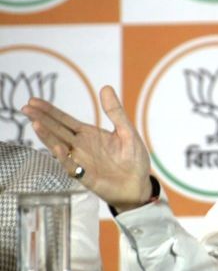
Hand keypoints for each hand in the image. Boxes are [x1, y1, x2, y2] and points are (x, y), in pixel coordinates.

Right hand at [22, 86, 152, 211]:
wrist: (139, 184)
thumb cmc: (132, 158)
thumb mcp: (126, 131)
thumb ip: (115, 112)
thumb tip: (105, 87)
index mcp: (89, 134)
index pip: (65, 120)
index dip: (50, 111)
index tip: (33, 101)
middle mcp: (80, 146)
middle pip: (57, 130)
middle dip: (41, 119)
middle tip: (25, 108)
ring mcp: (81, 161)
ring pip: (59, 147)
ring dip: (47, 136)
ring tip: (36, 123)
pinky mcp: (86, 176)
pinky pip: (71, 166)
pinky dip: (63, 157)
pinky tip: (57, 146)